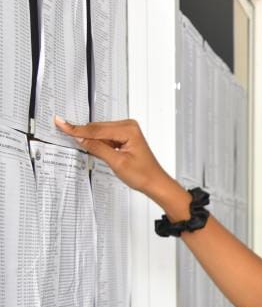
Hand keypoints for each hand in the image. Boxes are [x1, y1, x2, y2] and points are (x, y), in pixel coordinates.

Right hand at [54, 116, 181, 203]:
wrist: (155, 182)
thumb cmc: (143, 174)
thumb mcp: (117, 162)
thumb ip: (97, 148)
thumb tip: (80, 138)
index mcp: (128, 129)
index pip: (96, 129)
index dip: (77, 129)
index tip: (61, 124)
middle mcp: (128, 126)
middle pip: (97, 129)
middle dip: (86, 137)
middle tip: (70, 141)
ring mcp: (126, 131)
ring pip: (99, 133)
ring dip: (95, 143)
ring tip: (106, 157)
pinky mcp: (124, 137)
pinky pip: (105, 137)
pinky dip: (100, 145)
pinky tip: (105, 154)